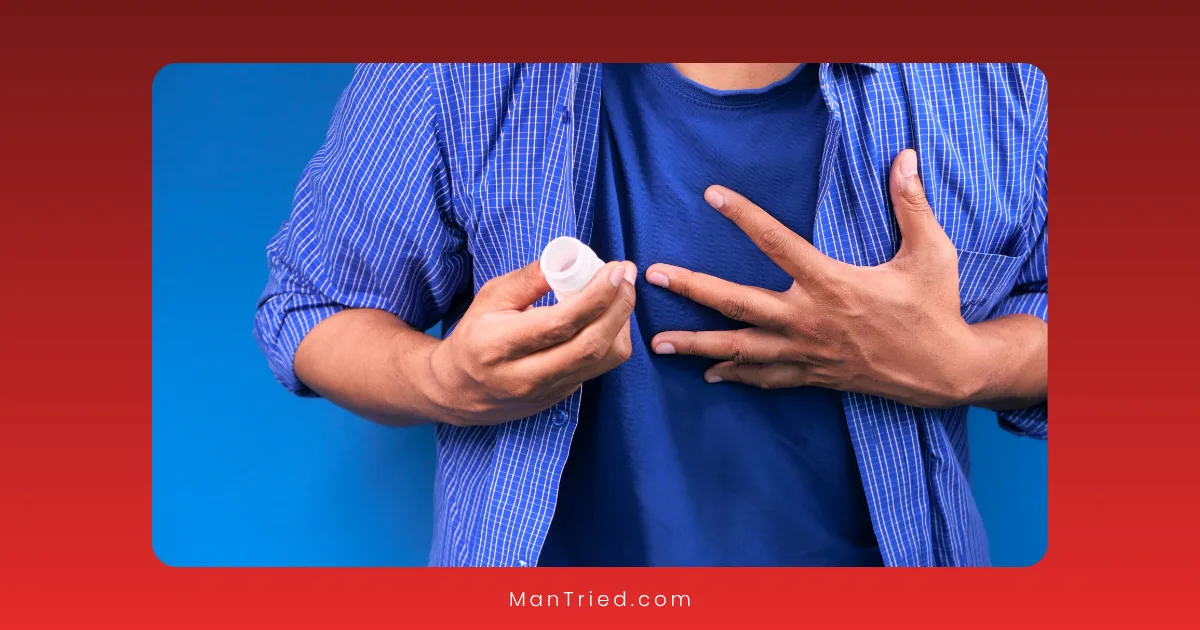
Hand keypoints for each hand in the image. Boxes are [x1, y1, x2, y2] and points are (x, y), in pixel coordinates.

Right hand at [424, 258, 636, 425]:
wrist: (459, 390)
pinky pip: (600, 368)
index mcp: (498, 345)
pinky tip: (609, 315)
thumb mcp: (489, 298)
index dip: (594, 296)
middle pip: (589, 346)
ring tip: (621, 292)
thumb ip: (528, 280)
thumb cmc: (475, 335)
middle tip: (626, 275)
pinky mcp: (561, 397)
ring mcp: (546, 392)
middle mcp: (524, 376)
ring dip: (621, 323)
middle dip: (618, 307)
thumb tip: (568, 258)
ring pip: (602, 360)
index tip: (614, 270)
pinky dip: (613, 338)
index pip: (558, 323)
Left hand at [646, 149, 986, 407]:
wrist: (944, 371)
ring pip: (740, 349)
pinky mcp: (812, 375)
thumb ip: (912, 205)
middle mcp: (809, 319)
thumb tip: (906, 157)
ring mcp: (806, 351)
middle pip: (737, 303)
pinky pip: (765, 377)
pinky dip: (735, 375)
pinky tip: (708, 373)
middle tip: (653, 277)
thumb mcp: (931, 253)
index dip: (743, 216)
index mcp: (831, 283)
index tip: (711, 195)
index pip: (776, 242)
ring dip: (696, 345)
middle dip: (693, 289)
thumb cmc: (935, 308)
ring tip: (656, 342)